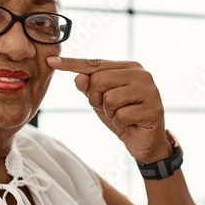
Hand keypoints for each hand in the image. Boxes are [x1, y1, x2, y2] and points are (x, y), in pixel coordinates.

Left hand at [46, 57, 171, 164]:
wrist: (146, 143)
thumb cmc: (124, 118)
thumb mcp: (101, 103)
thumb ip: (89, 89)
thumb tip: (78, 78)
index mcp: (129, 67)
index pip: (95, 63)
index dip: (72, 63)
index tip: (51, 61)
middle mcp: (141, 74)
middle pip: (99, 79)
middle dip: (97, 99)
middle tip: (110, 109)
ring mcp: (149, 90)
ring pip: (110, 98)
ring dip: (110, 113)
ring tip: (122, 117)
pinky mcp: (153, 109)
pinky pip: (121, 115)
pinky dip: (120, 124)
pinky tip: (131, 124)